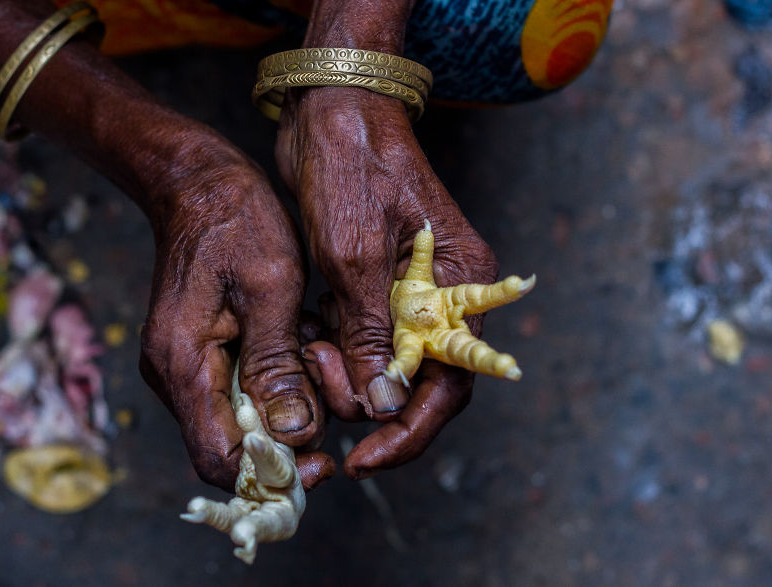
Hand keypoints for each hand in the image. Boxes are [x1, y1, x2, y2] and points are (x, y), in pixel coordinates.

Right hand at [138, 129, 333, 491]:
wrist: (197, 182)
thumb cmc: (234, 222)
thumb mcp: (270, 288)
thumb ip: (277, 365)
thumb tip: (294, 435)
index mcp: (184, 363)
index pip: (219, 459)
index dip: (272, 474)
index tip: (324, 462)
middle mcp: (174, 375)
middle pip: (230, 447)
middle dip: (288, 437)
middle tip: (331, 394)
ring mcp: (184, 366)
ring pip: (240, 420)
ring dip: (287, 404)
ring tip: (317, 354)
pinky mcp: (199, 353)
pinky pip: (239, 390)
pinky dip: (277, 381)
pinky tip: (302, 342)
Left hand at [276, 88, 498, 478]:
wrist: (332, 109)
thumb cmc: (351, 169)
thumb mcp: (356, 254)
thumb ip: (373, 334)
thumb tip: (383, 405)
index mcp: (461, 287)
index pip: (452, 383)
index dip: (411, 430)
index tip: (367, 457)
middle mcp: (445, 296)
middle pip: (421, 381)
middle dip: (372, 403)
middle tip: (324, 395)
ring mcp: (412, 291)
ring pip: (388, 364)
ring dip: (349, 375)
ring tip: (311, 358)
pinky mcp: (380, 283)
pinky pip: (366, 337)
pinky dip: (338, 349)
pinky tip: (310, 340)